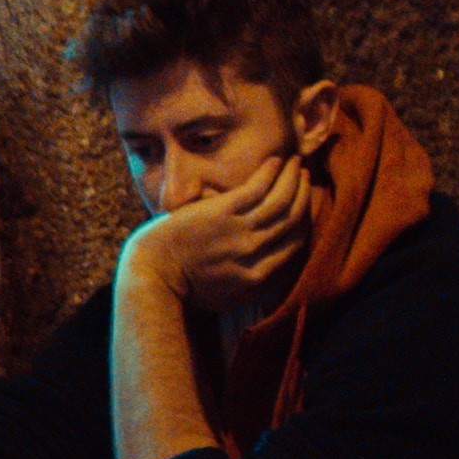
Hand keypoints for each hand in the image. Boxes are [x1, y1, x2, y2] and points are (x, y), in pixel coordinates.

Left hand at [121, 154, 310, 314]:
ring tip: (296, 163)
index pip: (295, 244)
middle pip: (293, 219)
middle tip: (305, 178)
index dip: (304, 220)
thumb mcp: (226, 297)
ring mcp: (239, 233)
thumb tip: (274, 268)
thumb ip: (253, 283)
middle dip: (304, 194)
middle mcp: (255, 254)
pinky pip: (257, 188)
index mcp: (258, 277)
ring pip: (282, 200)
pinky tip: (275, 161)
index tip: (304, 203)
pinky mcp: (221, 213)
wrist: (153, 274)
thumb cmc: (184, 285)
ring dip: (294, 178)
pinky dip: (272, 173)